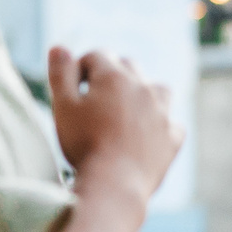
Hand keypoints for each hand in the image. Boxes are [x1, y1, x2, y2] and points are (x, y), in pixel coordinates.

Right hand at [49, 47, 181, 200]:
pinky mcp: (172, 137)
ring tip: (126, 112)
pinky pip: (172, 123)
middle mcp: (143, 87)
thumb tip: (59, 47)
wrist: (115, 184)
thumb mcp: (63, 106)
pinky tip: (149, 136)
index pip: (97, 56)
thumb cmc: (84, 144)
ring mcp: (162, 112)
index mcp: (114, 76)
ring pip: (157, 88)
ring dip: (143, 94)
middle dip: (111, 76)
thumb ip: (60, 74)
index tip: (72, 89)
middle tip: (95, 101)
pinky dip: (162, 125)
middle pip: (128, 66)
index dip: (81, 69)